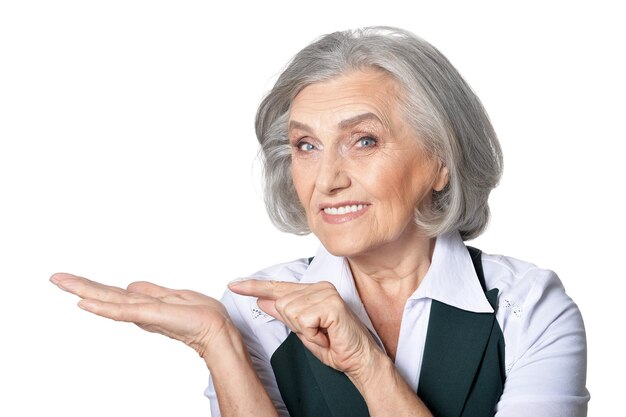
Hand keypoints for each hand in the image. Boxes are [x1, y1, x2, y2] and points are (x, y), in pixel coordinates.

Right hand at [50, 273, 232, 359]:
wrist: (216, 329)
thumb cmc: (199, 315)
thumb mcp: (172, 296)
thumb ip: (150, 293)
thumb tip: (130, 286)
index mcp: (143, 303)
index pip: (112, 293)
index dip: (92, 286)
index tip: (71, 280)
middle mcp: (139, 309)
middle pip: (104, 295)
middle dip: (79, 286)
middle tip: (54, 277)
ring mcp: (143, 313)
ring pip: (108, 300)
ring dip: (84, 291)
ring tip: (61, 283)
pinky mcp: (150, 316)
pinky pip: (123, 311)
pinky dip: (103, 308)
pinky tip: (85, 303)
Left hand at [228, 279, 380, 378]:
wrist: (358, 359)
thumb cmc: (335, 346)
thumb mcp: (302, 331)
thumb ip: (284, 314)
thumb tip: (263, 300)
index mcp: (312, 291)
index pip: (278, 287)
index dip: (254, 287)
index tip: (234, 285)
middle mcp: (319, 287)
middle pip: (281, 304)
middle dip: (294, 325)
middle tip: (317, 333)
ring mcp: (326, 293)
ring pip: (290, 312)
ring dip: (305, 331)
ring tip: (323, 334)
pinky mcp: (331, 304)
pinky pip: (303, 320)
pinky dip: (313, 334)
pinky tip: (327, 334)